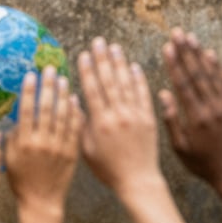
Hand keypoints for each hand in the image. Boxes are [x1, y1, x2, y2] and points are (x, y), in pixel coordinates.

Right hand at [5, 66, 82, 214]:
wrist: (41, 202)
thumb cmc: (21, 179)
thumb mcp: (9, 157)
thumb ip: (10, 135)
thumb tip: (13, 111)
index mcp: (24, 143)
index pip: (27, 110)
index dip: (29, 91)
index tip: (31, 74)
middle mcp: (42, 143)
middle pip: (47, 108)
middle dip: (48, 86)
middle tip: (50, 69)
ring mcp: (59, 148)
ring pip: (63, 116)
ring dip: (63, 95)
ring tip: (63, 79)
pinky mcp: (72, 153)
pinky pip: (75, 129)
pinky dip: (75, 113)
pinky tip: (74, 99)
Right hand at [79, 38, 159, 200]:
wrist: (138, 181)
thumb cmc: (108, 169)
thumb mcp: (86, 150)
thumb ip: (80, 125)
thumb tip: (72, 100)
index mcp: (101, 122)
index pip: (92, 89)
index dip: (87, 70)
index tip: (83, 54)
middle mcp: (118, 115)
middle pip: (109, 81)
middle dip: (103, 59)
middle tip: (99, 41)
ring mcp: (135, 115)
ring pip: (126, 83)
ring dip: (120, 63)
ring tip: (114, 47)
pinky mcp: (149, 118)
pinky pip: (143, 94)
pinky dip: (139, 79)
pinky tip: (134, 66)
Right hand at [159, 29, 221, 191]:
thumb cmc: (204, 165)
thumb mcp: (181, 149)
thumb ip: (172, 121)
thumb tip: (163, 94)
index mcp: (196, 118)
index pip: (184, 84)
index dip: (175, 63)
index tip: (167, 46)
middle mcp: (211, 108)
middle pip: (197, 74)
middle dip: (185, 51)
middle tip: (177, 32)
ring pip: (211, 75)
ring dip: (199, 54)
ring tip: (190, 37)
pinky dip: (217, 67)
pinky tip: (210, 53)